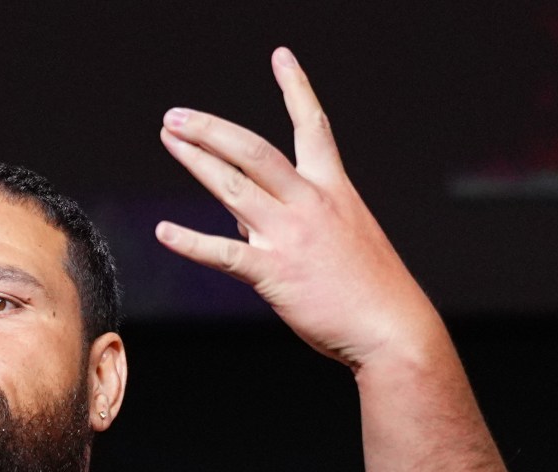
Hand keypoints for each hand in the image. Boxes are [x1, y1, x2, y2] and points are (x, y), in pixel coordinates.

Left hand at [155, 49, 442, 372]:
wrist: (392, 327)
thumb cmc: (369, 288)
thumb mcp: (342, 237)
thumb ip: (290, 220)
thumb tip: (243, 218)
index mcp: (333, 189)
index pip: (313, 126)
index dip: (296, 88)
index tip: (281, 57)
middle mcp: (310, 204)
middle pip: (254, 151)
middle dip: (212, 129)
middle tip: (177, 115)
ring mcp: (290, 237)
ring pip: (234, 188)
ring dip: (197, 160)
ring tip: (169, 139)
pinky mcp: (275, 274)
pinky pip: (224, 253)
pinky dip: (191, 242)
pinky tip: (164, 232)